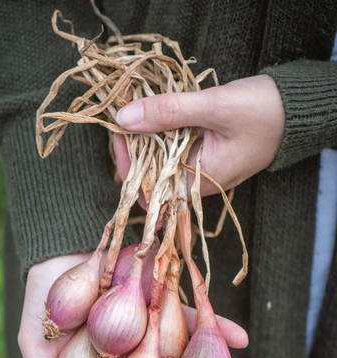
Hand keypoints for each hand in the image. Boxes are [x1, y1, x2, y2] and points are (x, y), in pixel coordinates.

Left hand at [114, 74, 284, 196]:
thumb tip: (124, 117)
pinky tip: (157, 114)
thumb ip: (169, 112)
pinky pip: (174, 152)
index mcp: (198, 184)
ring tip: (138, 110)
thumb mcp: (214, 107)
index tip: (119, 132)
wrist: (296, 110)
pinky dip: (162, 134)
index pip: (148, 190)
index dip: (126, 164)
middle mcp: (197, 184)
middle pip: (150, 177)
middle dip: (133, 149)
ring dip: (146, 139)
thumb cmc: (263, 112)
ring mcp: (200, 171)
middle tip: (127, 114)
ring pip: (160, 163)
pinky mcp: (204, 156)